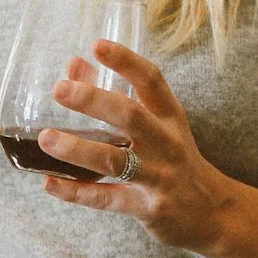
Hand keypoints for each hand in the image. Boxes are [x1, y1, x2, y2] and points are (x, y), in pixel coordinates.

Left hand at [35, 41, 244, 253]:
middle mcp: (166, 143)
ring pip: (114, 160)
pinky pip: (106, 198)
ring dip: (78, 149)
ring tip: (46, 138)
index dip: (125, 60)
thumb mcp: (158, 125)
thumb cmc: (175, 160)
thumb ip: (116, 94)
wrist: (212, 212)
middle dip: (93, 100)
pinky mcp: (146, 207)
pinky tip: (49, 183)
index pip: (151, 80)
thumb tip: (74, 65)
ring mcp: (157, 176)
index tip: (97, 45)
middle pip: (130, 116)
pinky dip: (76, 192)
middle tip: (60, 89)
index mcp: (170, 117)